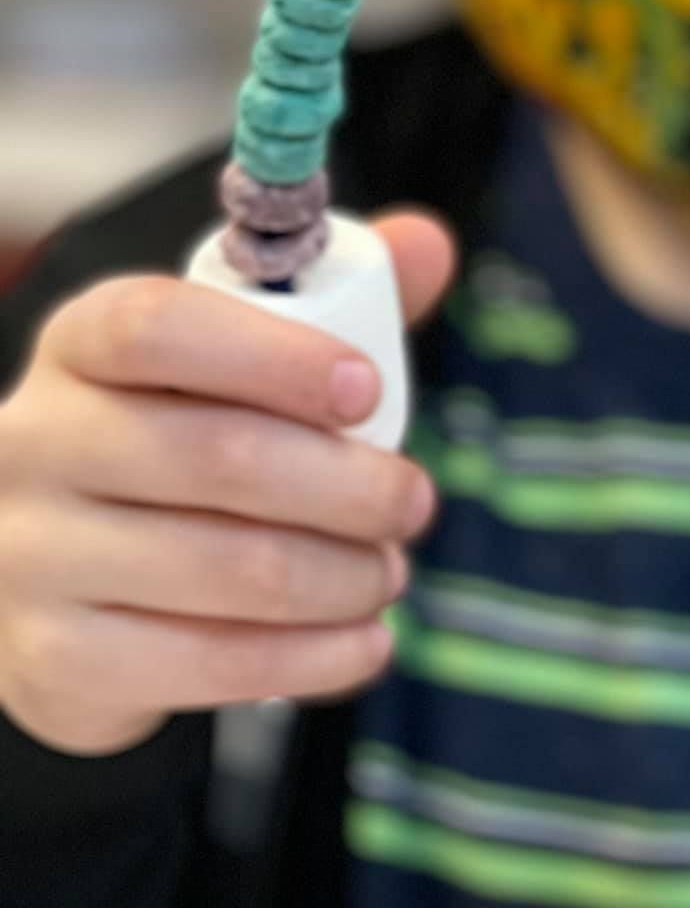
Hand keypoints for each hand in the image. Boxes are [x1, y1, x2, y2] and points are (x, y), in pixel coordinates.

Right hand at [0, 213, 454, 757]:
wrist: (65, 581)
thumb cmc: (184, 438)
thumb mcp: (246, 357)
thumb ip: (340, 298)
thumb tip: (431, 244)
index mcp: (83, 341)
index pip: (160, 327)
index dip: (275, 356)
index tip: (368, 389)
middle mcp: (38, 440)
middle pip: (217, 456)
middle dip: (349, 486)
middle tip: (412, 502)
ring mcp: (33, 554)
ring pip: (227, 568)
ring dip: (342, 576)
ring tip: (389, 570)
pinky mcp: (54, 658)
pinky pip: (206, 663)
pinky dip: (311, 657)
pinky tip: (364, 643)